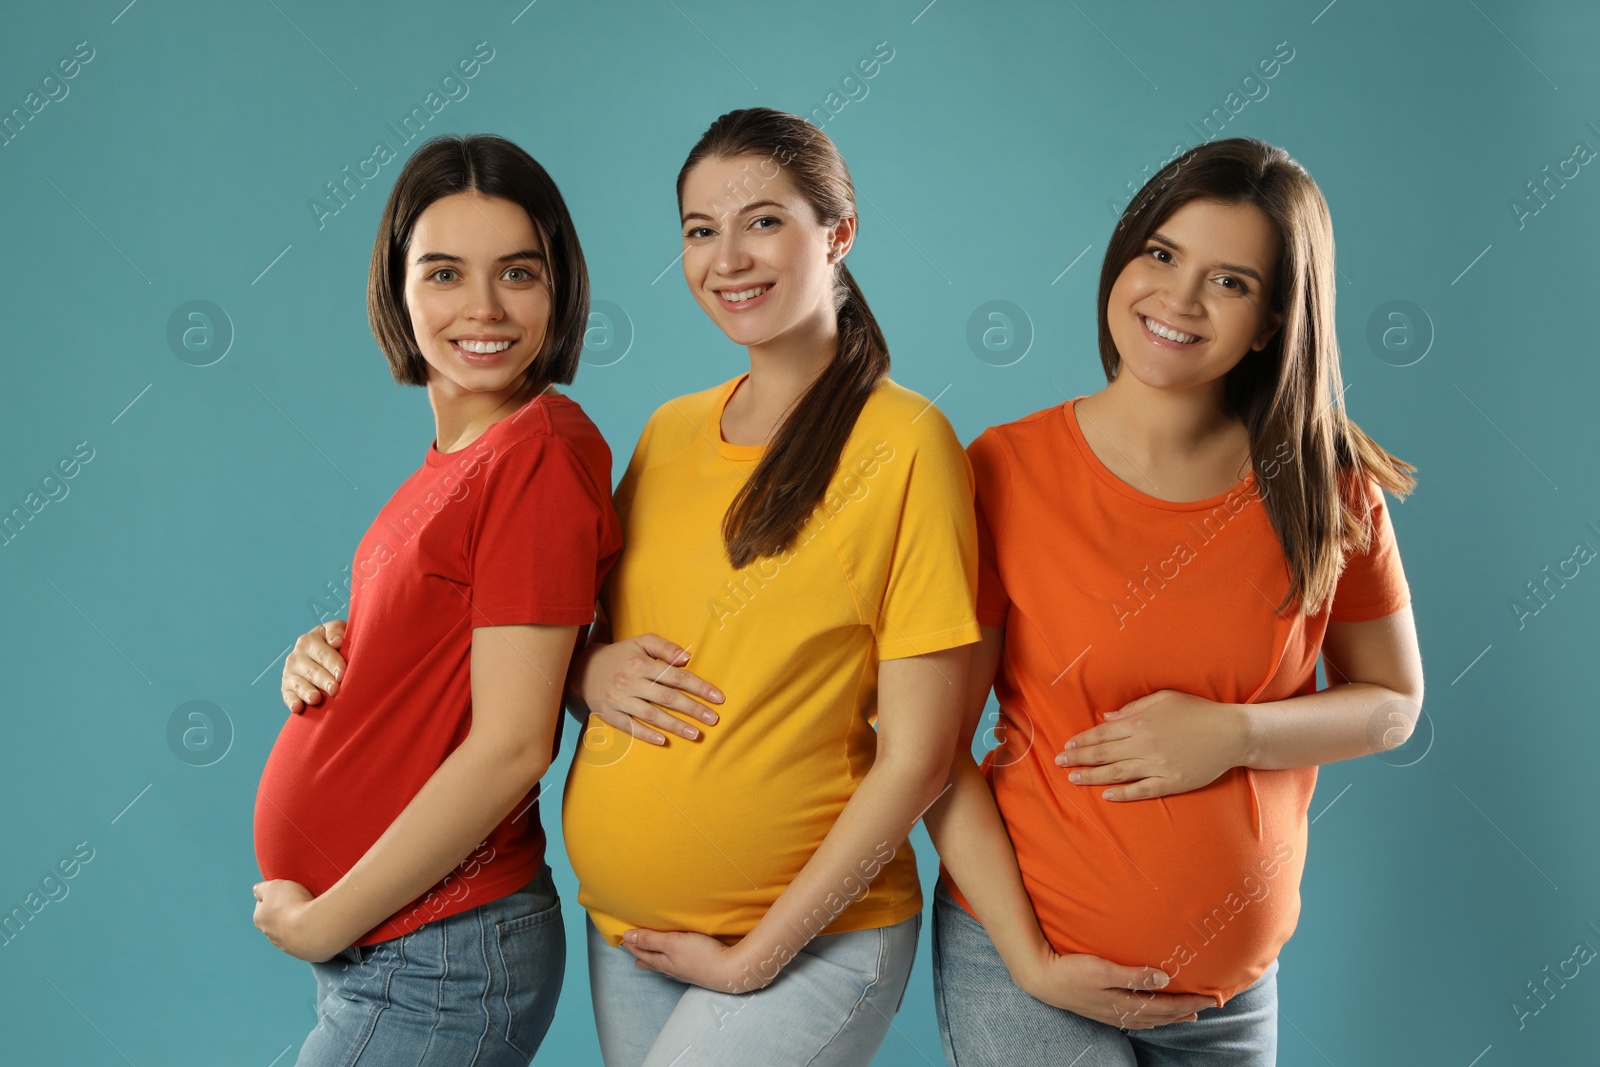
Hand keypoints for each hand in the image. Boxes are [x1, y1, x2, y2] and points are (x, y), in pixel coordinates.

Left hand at [252, 879, 342, 961]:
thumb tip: (256, 890)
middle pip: (277, 920)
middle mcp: (270, 935)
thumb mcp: (273, 886)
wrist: (315, 927)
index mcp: (260, 919)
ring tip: (312, 913)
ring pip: (291, 933)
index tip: (285, 893)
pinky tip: (319, 925)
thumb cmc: (293, 904)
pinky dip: (311, 934)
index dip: (274, 897)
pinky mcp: (305, 953)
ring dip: (298, 925)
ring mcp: (287, 947)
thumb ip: (261, 888)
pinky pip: (307, 941)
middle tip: (300, 902)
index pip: (263, 905)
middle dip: (285, 913)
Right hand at [282, 620, 346, 713]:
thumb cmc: (335, 642)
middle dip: (324, 680)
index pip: (323, 653)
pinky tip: (298, 707)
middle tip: (335, 689)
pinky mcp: (286, 687)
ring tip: (316, 698)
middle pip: (312, 670)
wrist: (322, 654)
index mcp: (310, 640)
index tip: (342, 674)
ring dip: (307, 691)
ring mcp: (290, 672)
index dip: (333, 664)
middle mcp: (297, 655)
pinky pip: (288, 695)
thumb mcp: (337, 630)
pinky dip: (292, 701)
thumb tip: (336, 641)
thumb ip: (337, 631)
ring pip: (299, 683)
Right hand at [575, 634, 723, 744]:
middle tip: (713, 719)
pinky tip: (664, 741)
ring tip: (696, 734)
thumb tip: (687, 658)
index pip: (676, 676)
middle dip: (693, 709)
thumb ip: (665, 647)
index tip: (718, 698)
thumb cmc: (620, 654)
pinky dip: (646, 734)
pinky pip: (629, 727)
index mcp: (641, 663)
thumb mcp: (641, 642)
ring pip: (651, 715)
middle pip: (667, 698)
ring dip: (675, 725)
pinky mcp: (608, 714)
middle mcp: (630, 682)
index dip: (699, 687)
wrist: (582, 667)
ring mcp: (619, 700)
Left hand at [620, 928, 768, 993]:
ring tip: (643, 959)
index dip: (631, 943)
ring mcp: (683, 972)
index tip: (621, 936)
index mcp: (662, 961)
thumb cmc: (701, 955)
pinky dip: (667, 964)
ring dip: (651, 959)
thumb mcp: (672, 942)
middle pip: (650, 960)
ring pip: (661, 965)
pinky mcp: (696, 972)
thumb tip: (626, 937)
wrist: (729, 971)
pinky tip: (672, 967)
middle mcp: (670, 968)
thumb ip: (650, 939)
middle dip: (638, 953)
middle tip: (628, 948)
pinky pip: (674, 968)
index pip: (641, 950)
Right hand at [1014, 947, 1211, 1029]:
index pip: (1167, 1006)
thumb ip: (1134, 975)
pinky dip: (1153, 1017)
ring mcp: (1112, 1014)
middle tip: (1207, 1005)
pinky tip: (1152, 1014)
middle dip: (1186, 1011)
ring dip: (1171, 1017)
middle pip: (1162, 1016)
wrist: (1042, 979)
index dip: (1190, 1002)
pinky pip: (1138, 1019)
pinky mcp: (1104, 1011)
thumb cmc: (1070, 970)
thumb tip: (1164, 977)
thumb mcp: (1102, 968)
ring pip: (1150, 1020)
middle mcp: (1122, 1012)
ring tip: (1187, 1014)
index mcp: (1125, 1003)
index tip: (1211, 997)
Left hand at [1057, 690, 1247, 800]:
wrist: (1231, 733)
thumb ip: (1133, 708)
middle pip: (1104, 754)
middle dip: (1079, 758)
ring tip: (1073, 778)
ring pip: (1118, 773)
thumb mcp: (1163, 699)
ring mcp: (1158, 765)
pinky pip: (1142, 790)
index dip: (1082, 741)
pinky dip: (1123, 793)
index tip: (1066, 746)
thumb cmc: (1196, 711)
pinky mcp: (1172, 782)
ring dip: (1092, 776)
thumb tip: (1106, 717)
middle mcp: (1145, 744)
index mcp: (1141, 722)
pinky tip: (1107, 795)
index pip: (1102, 734)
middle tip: (1059, 762)